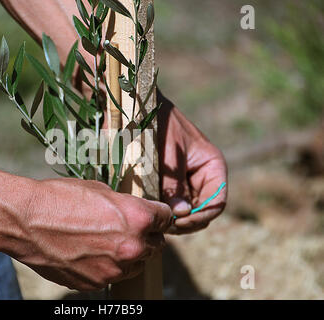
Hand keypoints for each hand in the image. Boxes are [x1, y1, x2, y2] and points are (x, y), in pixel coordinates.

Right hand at [14, 178, 171, 290]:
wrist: (26, 221)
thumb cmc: (60, 198)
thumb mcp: (100, 190)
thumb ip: (126, 205)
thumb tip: (135, 213)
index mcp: (138, 218)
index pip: (166, 218)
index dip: (159, 215)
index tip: (154, 216)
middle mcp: (132, 246)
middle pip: (156, 245)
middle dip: (146, 236)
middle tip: (128, 229)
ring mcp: (115, 269)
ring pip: (136, 264)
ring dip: (129, 254)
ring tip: (105, 241)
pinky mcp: (97, 283)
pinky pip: (113, 275)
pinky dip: (107, 266)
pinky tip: (89, 252)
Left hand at [157, 90, 227, 234]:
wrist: (134, 107)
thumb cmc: (156, 123)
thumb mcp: (166, 154)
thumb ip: (174, 184)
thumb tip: (181, 214)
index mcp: (211, 165)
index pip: (216, 202)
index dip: (200, 216)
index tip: (178, 221)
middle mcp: (201, 176)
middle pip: (201, 211)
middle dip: (185, 221)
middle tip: (162, 224)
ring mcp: (184, 181)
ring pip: (184, 211)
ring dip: (172, 218)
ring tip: (154, 218)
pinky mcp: (167, 183)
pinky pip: (169, 203)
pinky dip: (162, 209)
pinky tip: (149, 210)